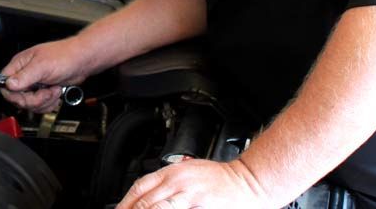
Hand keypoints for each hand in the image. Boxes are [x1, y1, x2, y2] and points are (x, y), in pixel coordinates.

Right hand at [0, 38, 89, 111]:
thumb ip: (25, 76)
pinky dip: (48, 104)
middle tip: (45, 92)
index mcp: (20, 65)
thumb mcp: (42, 66)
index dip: (13, 94)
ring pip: (29, 104)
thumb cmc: (65, 56)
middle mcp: (25, 74)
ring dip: (43, 102)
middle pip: (17, 97)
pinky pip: (39, 105)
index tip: (25, 95)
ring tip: (53, 91)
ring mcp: (34, 84)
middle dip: (33, 100)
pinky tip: (55, 94)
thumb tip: (9, 84)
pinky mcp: (43, 91)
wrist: (82, 61)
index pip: (4, 83)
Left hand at [116, 158, 274, 208]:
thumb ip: (167, 182)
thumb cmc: (221, 179)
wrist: (250, 181)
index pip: (139, 188)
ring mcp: (191, 196)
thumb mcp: (188, 171)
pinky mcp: (202, 207)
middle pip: (145, 202)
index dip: (125, 203)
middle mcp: (179, 182)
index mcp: (172, 172)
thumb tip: (145, 197)